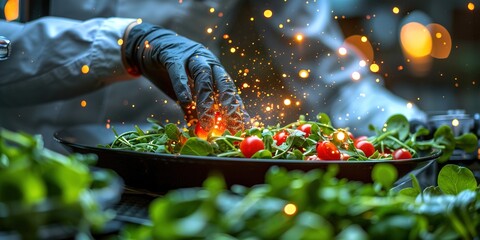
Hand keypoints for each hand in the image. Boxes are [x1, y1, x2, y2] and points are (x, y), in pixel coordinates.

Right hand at [123, 22, 249, 132]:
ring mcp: (191, 57)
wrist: (148, 44)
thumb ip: (193, 110)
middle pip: (223, 84)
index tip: (242, 129)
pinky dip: (182, 86)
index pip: (230, 93)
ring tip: (207, 122)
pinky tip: (185, 101)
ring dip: (206, 101)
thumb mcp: (185, 93)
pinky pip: (178, 71)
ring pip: (203, 78)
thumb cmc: (170, 72)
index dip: (237, 111)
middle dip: (228, 107)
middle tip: (231, 128)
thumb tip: (201, 132)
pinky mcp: (172, 55)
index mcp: (215, 71)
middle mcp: (208, 62)